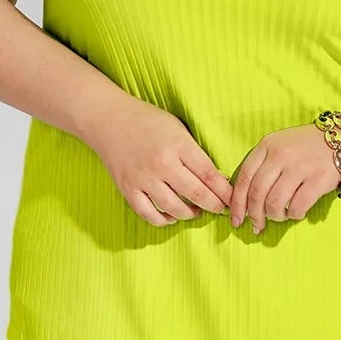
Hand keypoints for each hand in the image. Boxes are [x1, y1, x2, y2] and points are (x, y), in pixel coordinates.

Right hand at [87, 99, 234, 227]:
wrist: (108, 119)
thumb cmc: (147, 121)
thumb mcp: (178, 129)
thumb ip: (195, 153)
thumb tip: (216, 179)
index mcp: (178, 145)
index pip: (210, 175)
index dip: (225, 191)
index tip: (232, 199)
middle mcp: (162, 164)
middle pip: (197, 194)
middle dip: (214, 206)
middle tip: (220, 209)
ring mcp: (143, 178)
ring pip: (175, 208)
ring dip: (191, 214)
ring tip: (197, 211)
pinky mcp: (128, 189)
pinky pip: (149, 214)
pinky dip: (164, 220)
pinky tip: (172, 216)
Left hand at [229, 122, 340, 234]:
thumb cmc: (308, 147)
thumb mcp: (280, 145)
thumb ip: (262, 165)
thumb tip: (245, 200)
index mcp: (267, 145)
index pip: (244, 178)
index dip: (237, 203)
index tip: (236, 219)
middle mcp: (281, 155)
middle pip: (257, 193)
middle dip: (253, 215)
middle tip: (256, 226)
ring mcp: (300, 167)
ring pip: (275, 203)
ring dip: (274, 216)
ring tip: (279, 217)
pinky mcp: (318, 180)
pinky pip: (297, 207)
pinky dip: (293, 215)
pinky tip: (295, 213)